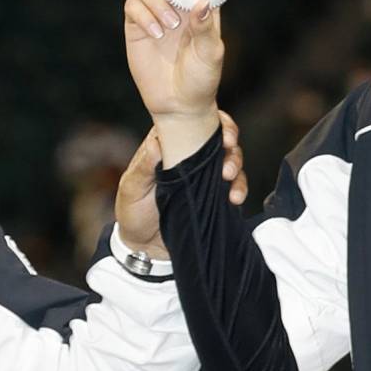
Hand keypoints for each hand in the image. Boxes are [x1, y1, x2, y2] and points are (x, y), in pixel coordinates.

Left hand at [116, 110, 247, 257]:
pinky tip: (235, 198)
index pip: (195, 123)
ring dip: (236, 166)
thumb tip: (155, 142)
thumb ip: (144, 167)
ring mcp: (204, 176)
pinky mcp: (214, 196)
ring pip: (230, 161)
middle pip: (220, 139)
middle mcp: (190, 157)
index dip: (216, 122)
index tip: (224, 134)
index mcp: (168, 146)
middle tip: (229, 154)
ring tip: (230, 179)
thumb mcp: (131, 188)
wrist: (143, 248)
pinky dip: (239, 189)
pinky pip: (234, 187)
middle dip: (231, 145)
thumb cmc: (132, 212)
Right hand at [124, 0, 235, 165]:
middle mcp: (177, 0)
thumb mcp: (210, 55)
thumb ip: (205, 28)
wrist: (177, 104)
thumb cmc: (201, 79)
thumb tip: (203, 2)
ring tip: (169, 24)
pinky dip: (143, 14)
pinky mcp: (135, 24)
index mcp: (202, 2)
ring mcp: (154, 10)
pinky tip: (156, 33)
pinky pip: (132, 5)